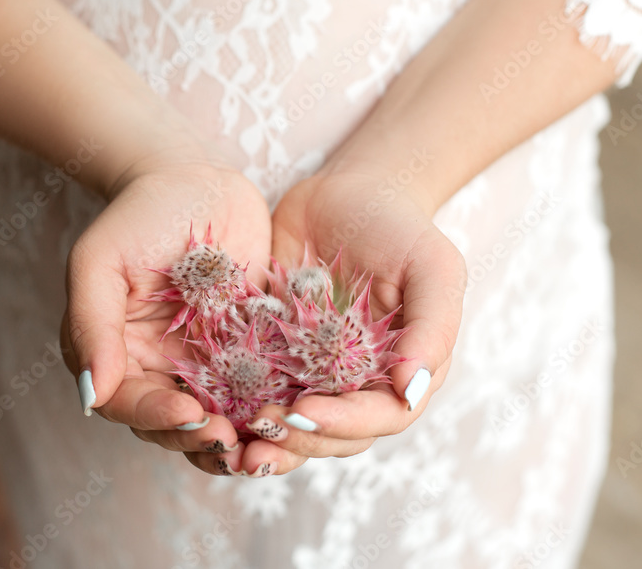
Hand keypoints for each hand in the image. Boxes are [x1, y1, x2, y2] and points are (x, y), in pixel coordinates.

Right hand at [61, 152, 271, 474]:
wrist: (197, 180)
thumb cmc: (140, 214)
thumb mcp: (101, 261)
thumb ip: (92, 325)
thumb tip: (89, 396)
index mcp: (118, 356)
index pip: (130, 405)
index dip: (157, 418)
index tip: (188, 413)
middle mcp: (161, 369)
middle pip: (175, 427)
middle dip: (201, 441)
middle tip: (232, 442)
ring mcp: (208, 364)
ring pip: (220, 421)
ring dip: (240, 440)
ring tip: (265, 446)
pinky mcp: (251, 353)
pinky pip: (261, 393)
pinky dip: (274, 411)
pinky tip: (296, 415)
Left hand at [238, 162, 466, 475]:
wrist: (347, 193)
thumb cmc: (399, 228)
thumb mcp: (432, 267)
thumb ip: (432, 327)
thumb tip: (410, 391)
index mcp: (402, 372)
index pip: (381, 417)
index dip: (344, 423)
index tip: (305, 411)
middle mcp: (359, 384)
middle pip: (335, 435)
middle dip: (299, 440)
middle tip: (260, 430)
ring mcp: (314, 374)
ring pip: (295, 428)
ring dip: (267, 443)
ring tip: (233, 447)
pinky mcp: (273, 356)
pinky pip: (255, 394)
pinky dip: (236, 412)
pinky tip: (209, 414)